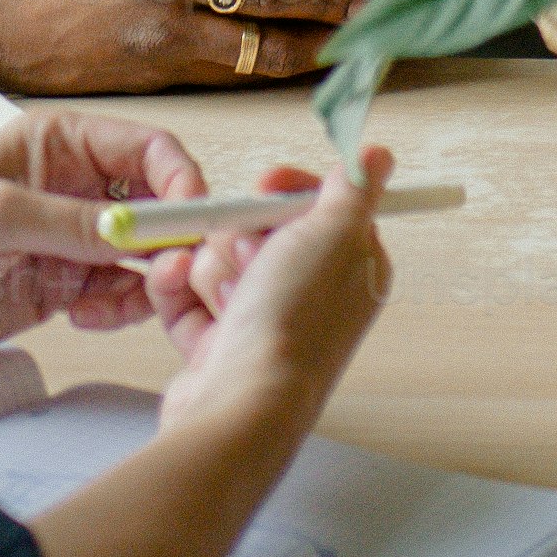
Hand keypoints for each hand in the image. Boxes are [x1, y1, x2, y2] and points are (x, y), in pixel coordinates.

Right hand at [0, 0, 354, 93]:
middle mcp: (167, 27)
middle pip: (269, 45)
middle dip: (327, 39)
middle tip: (374, 29)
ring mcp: (157, 65)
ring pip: (248, 71)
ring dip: (298, 60)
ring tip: (348, 50)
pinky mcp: (145, 88)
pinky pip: (214, 80)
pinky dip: (254, 71)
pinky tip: (285, 61)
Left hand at [0, 111, 229, 374]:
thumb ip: (76, 223)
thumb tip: (145, 227)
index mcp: (54, 144)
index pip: (146, 148)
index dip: (179, 179)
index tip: (194, 217)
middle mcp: (68, 187)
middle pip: (153, 202)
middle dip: (171, 235)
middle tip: (175, 271)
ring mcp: (63, 241)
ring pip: (140, 255)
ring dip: (146, 278)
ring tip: (123, 299)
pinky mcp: (56, 289)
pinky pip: (115, 293)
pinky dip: (119, 306)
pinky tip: (90, 315)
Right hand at [158, 143, 398, 446]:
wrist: (240, 402)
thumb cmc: (292, 322)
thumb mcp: (334, 233)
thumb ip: (355, 188)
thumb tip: (376, 154)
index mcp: (352, 270)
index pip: (320, 206)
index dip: (287, 191)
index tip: (266, 187)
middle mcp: (312, 297)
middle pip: (263, 230)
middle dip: (243, 234)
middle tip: (251, 257)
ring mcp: (264, 324)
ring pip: (221, 259)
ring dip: (213, 267)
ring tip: (228, 297)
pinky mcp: (220, 345)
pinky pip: (187, 295)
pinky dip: (180, 294)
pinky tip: (183, 294)